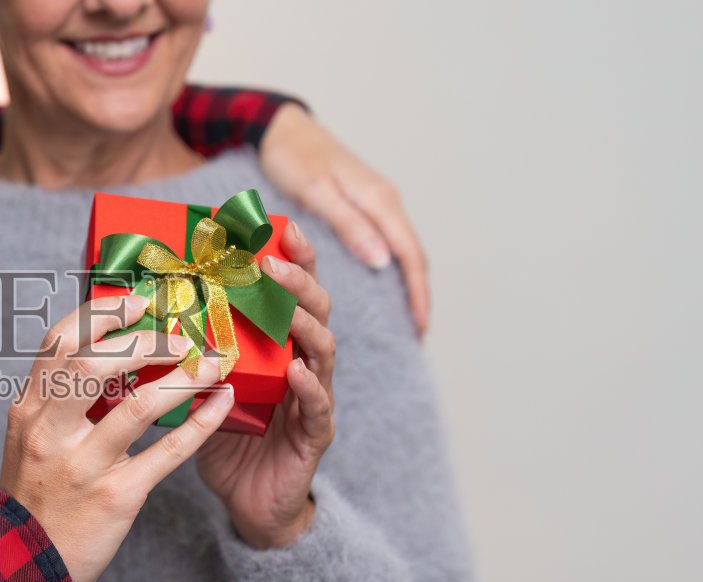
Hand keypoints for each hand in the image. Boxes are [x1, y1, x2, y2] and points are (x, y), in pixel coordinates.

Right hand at [0, 295, 233, 581]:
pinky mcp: (116, 496)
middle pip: (94, 363)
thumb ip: (57, 399)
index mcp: (28, 410)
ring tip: (212, 364)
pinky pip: (167, 452)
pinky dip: (200, 423)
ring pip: (138, 404)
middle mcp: (50, 432)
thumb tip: (101, 352)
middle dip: (144, 341)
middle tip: (180, 335)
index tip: (136, 303)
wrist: (27, 569)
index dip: (99, 315)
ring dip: (183, 377)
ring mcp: (83, 465)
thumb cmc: (35, 499)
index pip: (59, 343)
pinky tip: (221, 404)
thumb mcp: (29, 440)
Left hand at [195, 222, 337, 549]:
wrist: (249, 503)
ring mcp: (314, 398)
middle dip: (298, 279)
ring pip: (323, 350)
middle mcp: (302, 362)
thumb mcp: (201, 385)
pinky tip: (296, 369)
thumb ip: (186, 349)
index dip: (290, 258)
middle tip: (272, 259)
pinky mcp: (314, 435)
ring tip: (285, 304)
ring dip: (303, 322)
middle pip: (315, 309)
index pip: (289, 292)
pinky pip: (319, 407)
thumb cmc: (225, 438)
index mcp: (276, 345)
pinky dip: (309, 386)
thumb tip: (136, 312)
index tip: (279, 225)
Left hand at [259, 103, 429, 336]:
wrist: (281, 126)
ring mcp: (375, 202)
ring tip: (408, 317)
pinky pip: (385, 240)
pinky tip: (385, 282)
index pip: (409, 254)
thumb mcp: (316, 191)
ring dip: (407, 282)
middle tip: (419, 333)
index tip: (421, 326)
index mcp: (379, 200)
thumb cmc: (293, 156)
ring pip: (400, 249)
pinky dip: (391, 266)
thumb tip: (383, 260)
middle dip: (418, 293)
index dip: (417, 292)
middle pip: (410, 254)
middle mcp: (384, 202)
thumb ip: (349, 224)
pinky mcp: (362, 204)